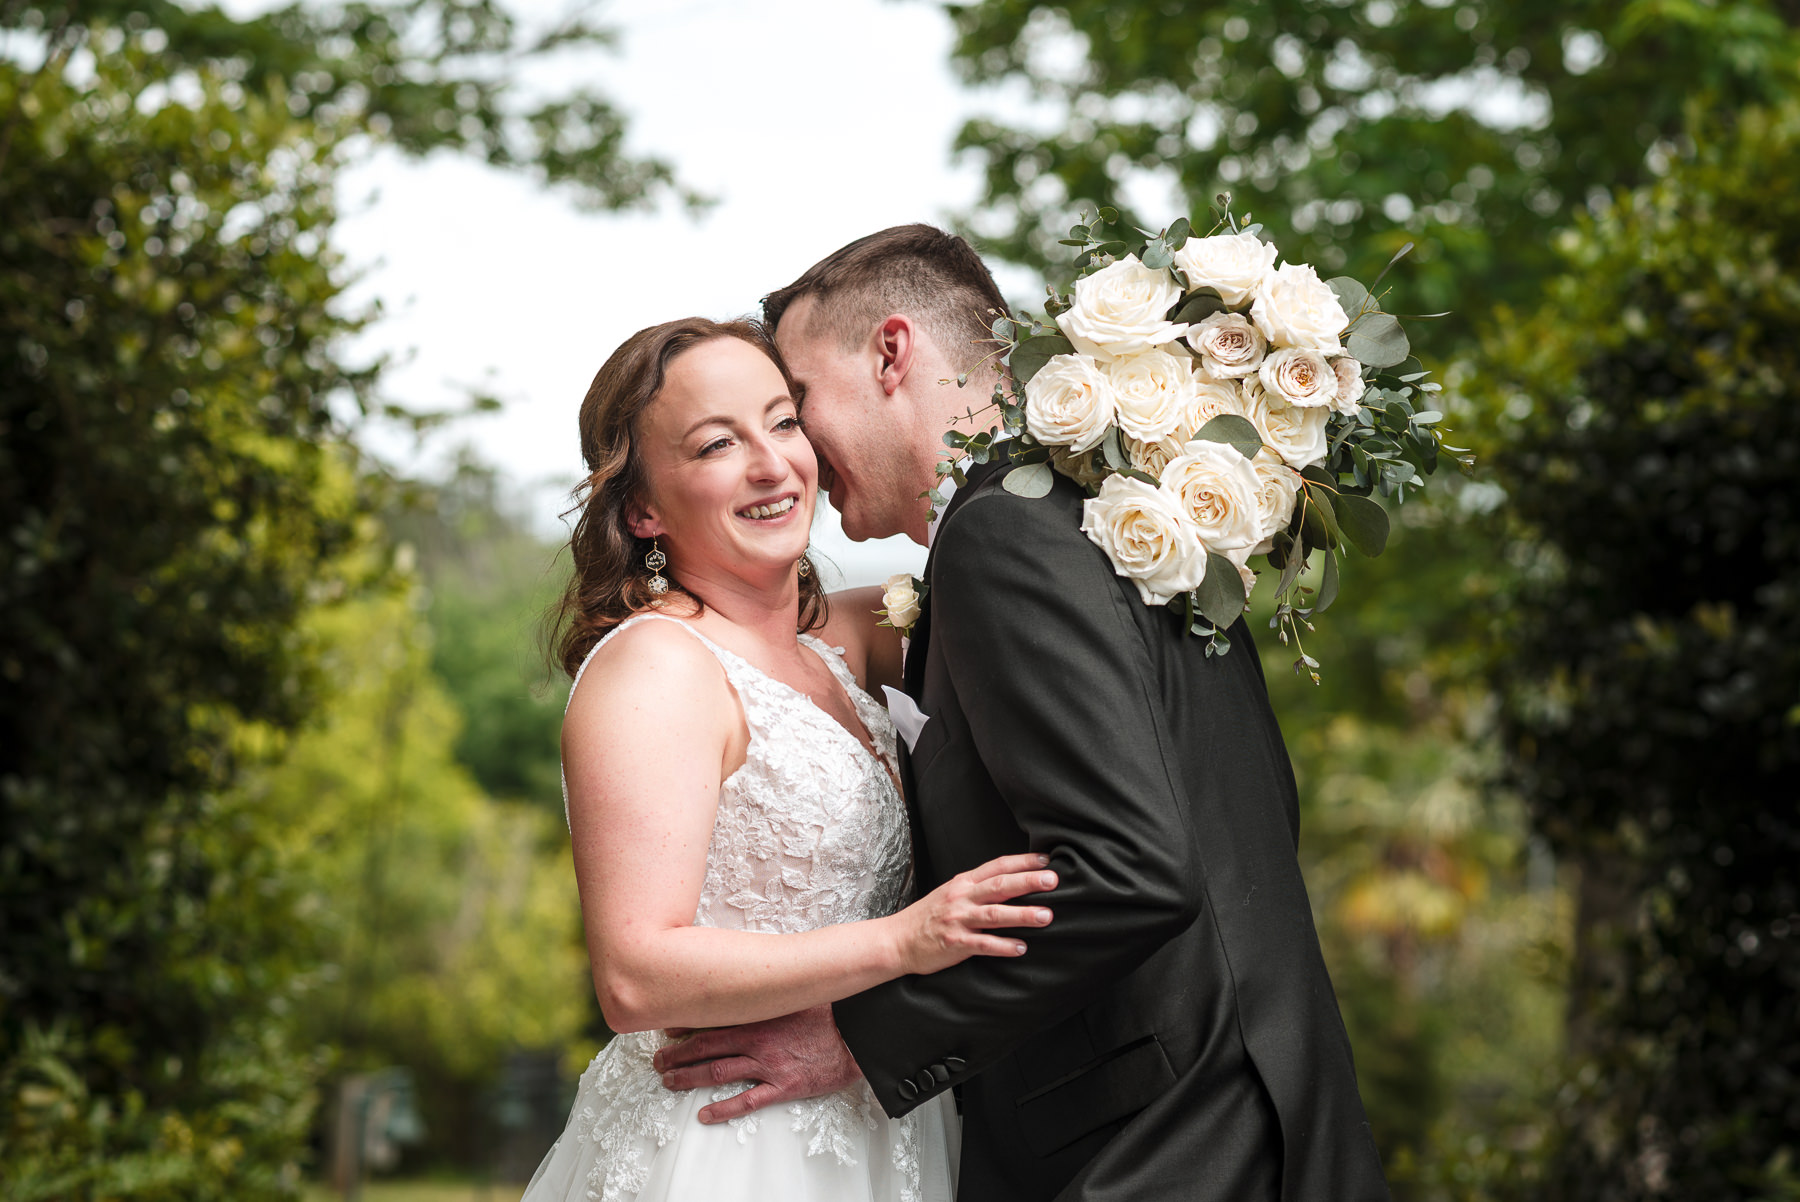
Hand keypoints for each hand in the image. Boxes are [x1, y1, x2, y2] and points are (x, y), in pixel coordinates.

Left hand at [654, 1005, 861, 1123]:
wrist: (858, 1033)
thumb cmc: (829, 1011)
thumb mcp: (795, 993)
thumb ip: (770, 991)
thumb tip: (751, 980)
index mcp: (759, 1013)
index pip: (712, 1017)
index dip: (686, 1024)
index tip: (668, 1029)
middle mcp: (757, 1039)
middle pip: (705, 1046)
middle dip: (677, 1053)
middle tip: (658, 1059)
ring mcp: (768, 1064)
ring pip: (717, 1072)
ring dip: (689, 1077)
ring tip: (669, 1081)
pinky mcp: (783, 1086)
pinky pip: (747, 1101)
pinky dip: (723, 1109)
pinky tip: (705, 1115)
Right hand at [891, 852, 1056, 975]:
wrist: (897, 939)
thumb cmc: (928, 916)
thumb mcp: (951, 893)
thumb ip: (977, 887)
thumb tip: (1012, 882)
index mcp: (963, 882)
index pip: (997, 866)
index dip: (1023, 862)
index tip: (1046, 860)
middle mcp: (962, 897)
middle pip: (1000, 886)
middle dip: (1028, 882)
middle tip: (1053, 880)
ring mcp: (958, 920)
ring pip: (995, 914)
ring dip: (1023, 915)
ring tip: (1047, 916)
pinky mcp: (955, 943)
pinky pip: (983, 944)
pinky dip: (1003, 946)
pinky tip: (1021, 948)